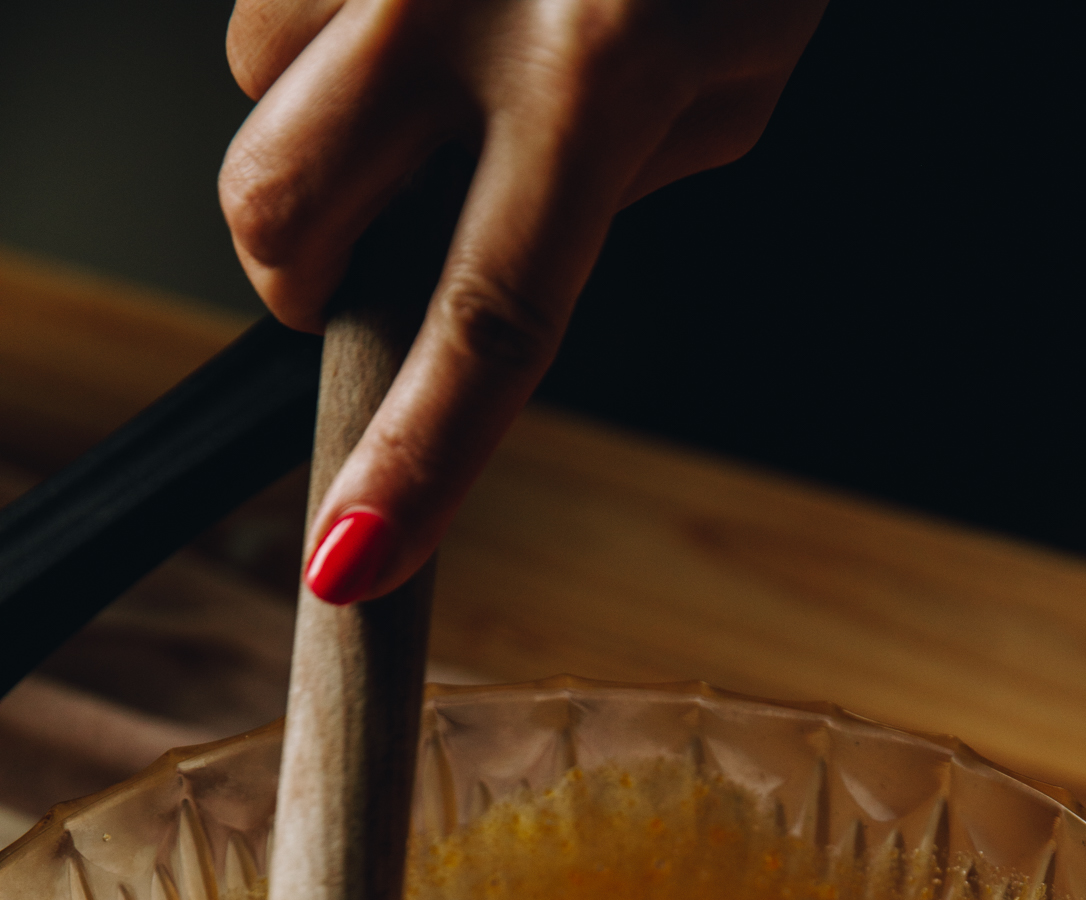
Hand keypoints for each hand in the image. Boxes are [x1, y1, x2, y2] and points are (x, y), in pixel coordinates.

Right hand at [221, 0, 825, 600]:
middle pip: (281, 212)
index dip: (412, 462)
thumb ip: (602, 194)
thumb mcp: (732, 89)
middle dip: (301, 275)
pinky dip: (334, 18)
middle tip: (372, 261)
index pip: (486, 326)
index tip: (352, 565)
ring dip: (324, 115)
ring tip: (441, 57)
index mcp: (599, 77)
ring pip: (260, 82)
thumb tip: (476, 252)